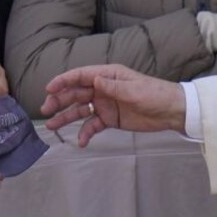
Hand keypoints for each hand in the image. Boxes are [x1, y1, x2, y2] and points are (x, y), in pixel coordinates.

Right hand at [40, 64, 184, 146]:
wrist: (171, 111)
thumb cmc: (154, 94)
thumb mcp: (133, 90)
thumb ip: (112, 87)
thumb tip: (94, 80)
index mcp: (107, 75)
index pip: (80, 76)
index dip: (63, 81)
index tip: (49, 89)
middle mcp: (103, 88)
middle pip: (75, 93)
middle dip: (59, 101)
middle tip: (45, 110)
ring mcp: (105, 104)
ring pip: (80, 110)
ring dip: (65, 117)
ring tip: (51, 126)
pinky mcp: (110, 119)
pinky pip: (93, 125)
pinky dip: (85, 133)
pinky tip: (80, 141)